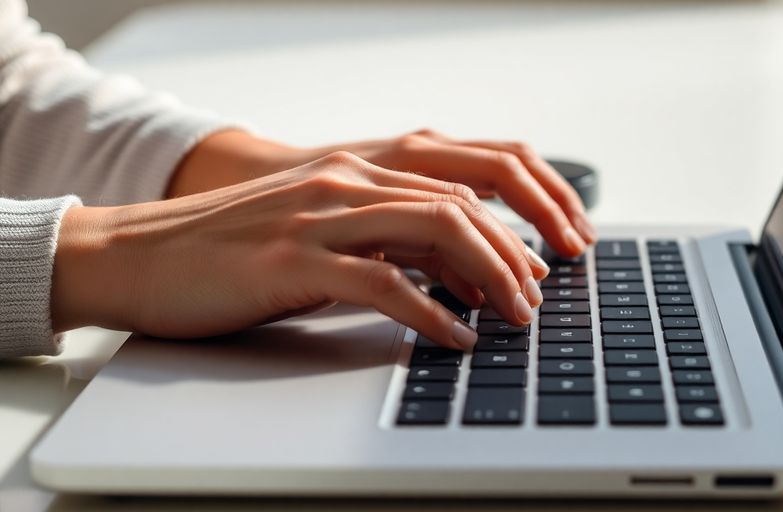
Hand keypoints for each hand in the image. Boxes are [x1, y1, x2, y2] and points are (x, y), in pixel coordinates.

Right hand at [52, 151, 550, 349]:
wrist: (138, 254)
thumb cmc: (228, 253)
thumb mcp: (318, 234)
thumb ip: (379, 241)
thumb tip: (449, 276)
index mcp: (354, 174)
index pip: (456, 189)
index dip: (509, 229)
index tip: (535, 268)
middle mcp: (344, 184)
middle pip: (459, 206)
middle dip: (513, 253)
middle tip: (536, 300)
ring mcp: (319, 217)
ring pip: (434, 230)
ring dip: (489, 276)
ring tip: (512, 317)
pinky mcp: (293, 258)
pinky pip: (383, 281)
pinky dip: (431, 311)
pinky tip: (454, 336)